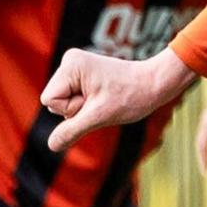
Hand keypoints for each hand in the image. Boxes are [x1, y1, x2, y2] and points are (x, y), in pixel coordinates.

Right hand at [41, 49, 197, 152]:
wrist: (156, 83)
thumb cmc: (133, 97)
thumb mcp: (99, 117)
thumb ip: (72, 130)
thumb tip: (52, 145)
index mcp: (70, 64)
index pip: (50, 101)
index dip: (72, 109)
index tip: (98, 101)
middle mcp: (70, 61)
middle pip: (54, 102)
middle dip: (77, 109)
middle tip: (104, 100)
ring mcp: (76, 67)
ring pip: (63, 102)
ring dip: (83, 108)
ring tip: (106, 98)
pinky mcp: (83, 74)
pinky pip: (72, 99)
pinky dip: (88, 104)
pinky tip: (104, 97)